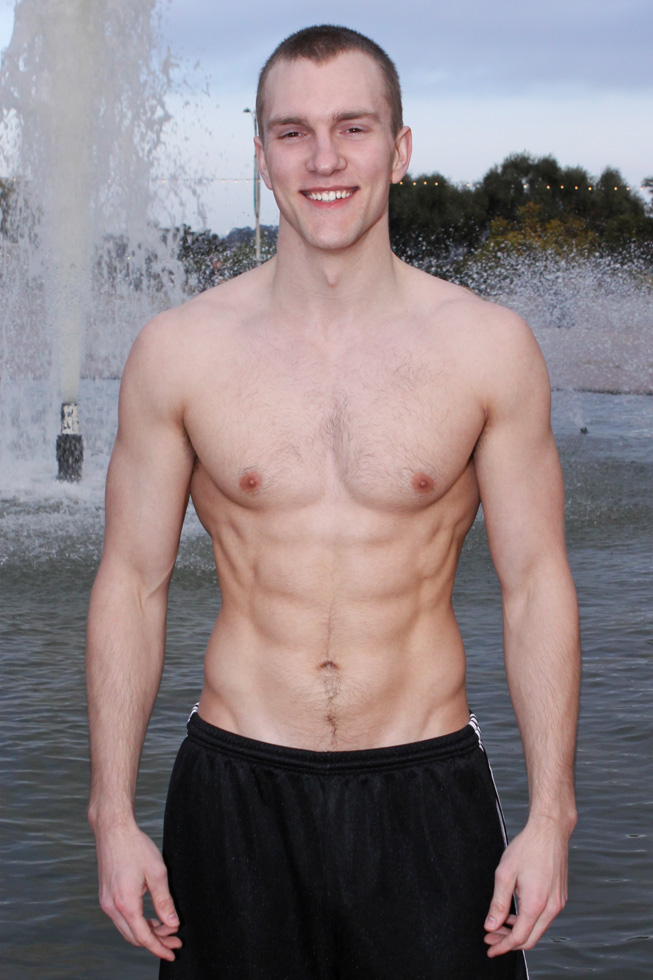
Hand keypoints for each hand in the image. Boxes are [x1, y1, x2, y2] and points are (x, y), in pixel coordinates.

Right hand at [94, 821, 181, 961]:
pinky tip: (151, 918)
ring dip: (146, 932)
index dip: (159, 948)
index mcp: (125, 903)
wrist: (113, 830)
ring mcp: (106, 902)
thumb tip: (172, 923)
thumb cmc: (135, 847)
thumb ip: (164, 901)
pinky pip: (122, 918)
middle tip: (175, 941)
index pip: (143, 936)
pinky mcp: (105, 896)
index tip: (172, 953)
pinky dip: (137, 922)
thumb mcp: (157, 873)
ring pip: (127, 928)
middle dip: (155, 942)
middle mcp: (112, 907)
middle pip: (134, 936)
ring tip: (166, 929)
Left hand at [484, 815, 572, 956]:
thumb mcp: (505, 874)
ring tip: (500, 924)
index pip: (518, 938)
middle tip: (491, 937)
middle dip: (509, 942)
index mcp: (536, 904)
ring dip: (519, 931)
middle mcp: (551, 908)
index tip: (490, 948)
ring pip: (538, 929)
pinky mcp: (560, 897)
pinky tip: (515, 912)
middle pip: (530, 939)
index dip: (502, 946)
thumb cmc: (528, 848)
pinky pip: (544, 918)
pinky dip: (529, 921)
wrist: (550, 831)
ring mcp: (558, 903)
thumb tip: (491, 925)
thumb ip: (498, 903)